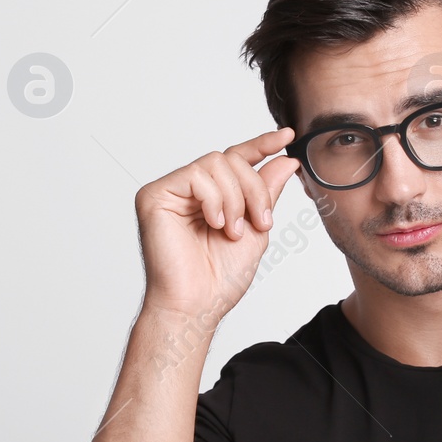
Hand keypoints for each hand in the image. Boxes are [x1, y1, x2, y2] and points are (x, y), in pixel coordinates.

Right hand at [135, 126, 300, 321]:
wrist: (196, 306)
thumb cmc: (219, 279)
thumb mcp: (256, 230)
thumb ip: (266, 193)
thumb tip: (286, 159)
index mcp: (210, 197)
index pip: (236, 160)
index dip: (261, 145)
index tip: (287, 135)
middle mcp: (188, 190)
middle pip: (230, 159)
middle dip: (254, 189)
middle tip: (261, 223)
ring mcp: (169, 191)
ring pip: (216, 163)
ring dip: (235, 198)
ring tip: (233, 231)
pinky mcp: (154, 196)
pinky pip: (196, 174)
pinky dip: (214, 199)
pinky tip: (214, 224)